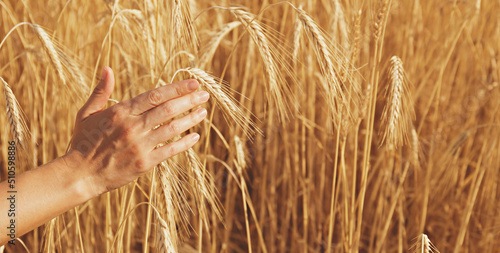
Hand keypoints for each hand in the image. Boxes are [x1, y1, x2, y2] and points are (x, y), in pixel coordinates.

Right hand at [63, 66, 208, 195]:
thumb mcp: (87, 113)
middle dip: (189, 100)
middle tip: (205, 94)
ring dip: (190, 119)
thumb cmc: (83, 142)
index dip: (177, 88)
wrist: (80, 175)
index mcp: (120, 112)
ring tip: (203, 112)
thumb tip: (107, 68)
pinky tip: (195, 136)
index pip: (155, 95)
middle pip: (168, 109)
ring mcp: (139, 146)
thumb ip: (101, 91)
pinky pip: (170, 151)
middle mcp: (132, 127)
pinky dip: (184, 143)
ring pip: (172, 129)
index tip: (193, 83)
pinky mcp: (144, 164)